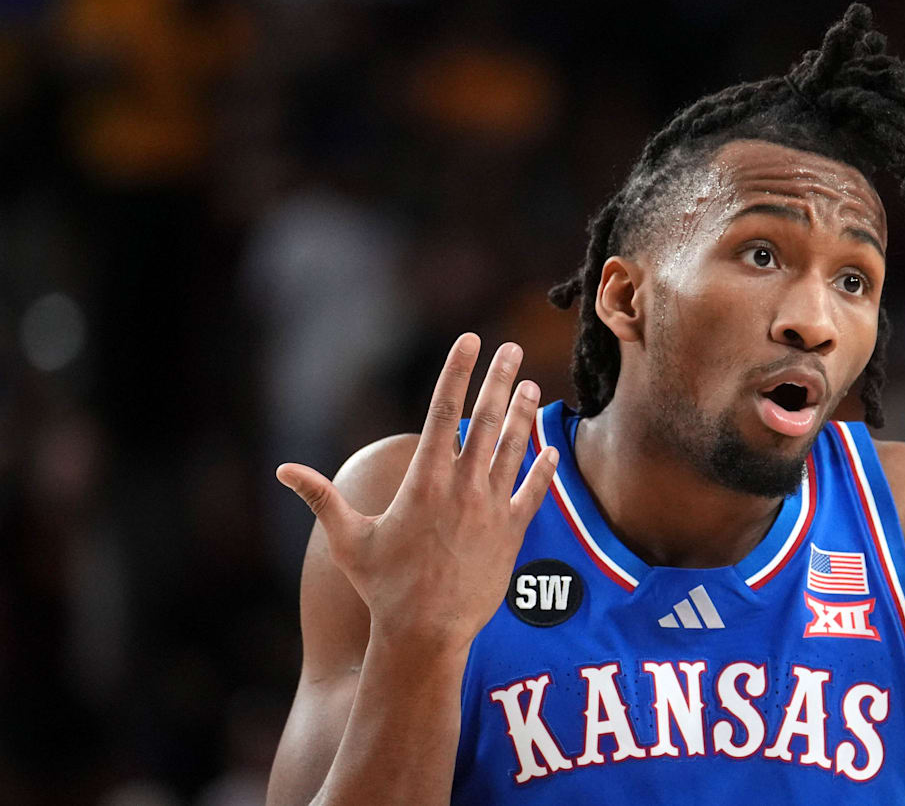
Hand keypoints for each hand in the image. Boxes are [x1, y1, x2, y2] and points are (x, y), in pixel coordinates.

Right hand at [276, 334, 558, 651]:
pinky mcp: (511, 534)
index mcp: (424, 481)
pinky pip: (533, 493)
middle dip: (499, 379)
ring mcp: (492, 510)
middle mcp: (463, 488)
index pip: (443, 412)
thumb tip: (284, 470)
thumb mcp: (348, 540)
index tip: (469, 340)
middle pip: (485, 420)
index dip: (456, 372)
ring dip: (523, 414)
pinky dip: (542, 468)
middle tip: (511, 349)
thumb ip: (321, 498)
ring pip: (512, 450)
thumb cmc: (383, 587)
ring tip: (531, 385)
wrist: (427, 634)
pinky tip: (550, 448)